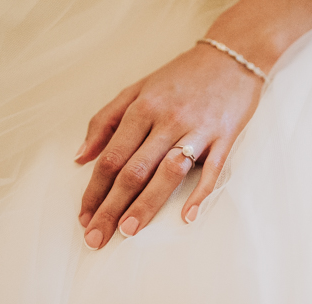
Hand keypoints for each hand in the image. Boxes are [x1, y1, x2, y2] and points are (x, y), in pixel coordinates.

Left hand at [75, 42, 260, 248]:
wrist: (231, 58)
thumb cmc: (182, 78)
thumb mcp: (136, 90)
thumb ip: (105, 121)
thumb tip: (81, 157)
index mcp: (141, 109)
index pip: (111, 157)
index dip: (95, 190)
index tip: (84, 217)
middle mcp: (166, 120)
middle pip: (133, 170)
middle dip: (112, 206)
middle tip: (97, 237)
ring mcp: (197, 130)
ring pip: (167, 172)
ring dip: (147, 204)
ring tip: (129, 230)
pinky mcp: (225, 138)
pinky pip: (212, 170)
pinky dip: (199, 194)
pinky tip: (186, 216)